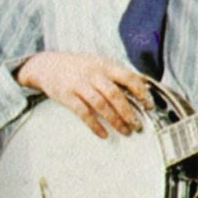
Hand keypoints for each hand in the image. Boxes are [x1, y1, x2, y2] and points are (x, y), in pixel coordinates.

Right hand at [18, 50, 151, 139]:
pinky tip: (104, 134)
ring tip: (125, 131)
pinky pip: (83, 113)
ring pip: (101, 105)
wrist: (48, 65)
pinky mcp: (67, 96)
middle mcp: (94, 74)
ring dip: (115, 120)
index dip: (141, 92)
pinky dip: (95, 125)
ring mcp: (79, 84)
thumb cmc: (79, 67)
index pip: (128, 77)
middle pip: (115, 95)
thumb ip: (119, 73)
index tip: (149, 105)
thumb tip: (143, 83)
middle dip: (129, 112)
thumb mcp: (100, 63)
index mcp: (105, 65)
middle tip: (138, 125)